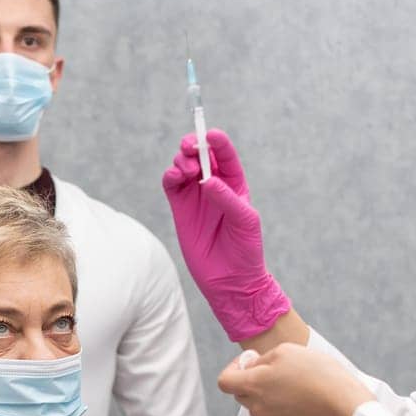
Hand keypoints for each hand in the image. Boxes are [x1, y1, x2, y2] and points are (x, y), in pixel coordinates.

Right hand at [161, 129, 291, 341]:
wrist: (231, 280)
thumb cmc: (246, 249)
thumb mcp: (244, 221)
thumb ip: (226, 199)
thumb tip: (207, 180)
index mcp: (235, 183)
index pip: (225, 155)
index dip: (217, 142)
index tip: (210, 135)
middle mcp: (214, 185)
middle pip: (200, 155)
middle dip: (193, 146)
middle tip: (189, 148)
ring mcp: (195, 196)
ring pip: (183, 166)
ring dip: (180, 160)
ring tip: (185, 170)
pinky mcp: (180, 209)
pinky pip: (171, 185)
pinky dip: (170, 176)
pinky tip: (174, 177)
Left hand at [218, 343, 373, 415]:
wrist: (345, 406)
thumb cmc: (317, 374)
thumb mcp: (286, 351)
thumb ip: (262, 358)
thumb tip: (253, 367)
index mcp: (253, 386)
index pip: (224, 381)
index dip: (233, 368)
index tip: (251, 361)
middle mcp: (258, 407)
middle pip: (242, 393)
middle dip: (252, 379)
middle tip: (275, 367)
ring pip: (260, 404)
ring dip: (269, 392)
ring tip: (294, 379)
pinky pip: (279, 414)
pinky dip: (285, 404)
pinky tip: (306, 394)